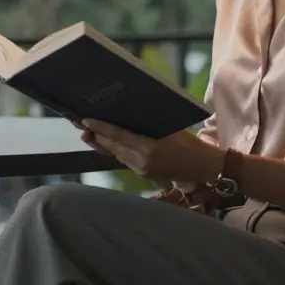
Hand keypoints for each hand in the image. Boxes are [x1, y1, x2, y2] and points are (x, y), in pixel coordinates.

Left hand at [80, 119, 223, 182]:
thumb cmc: (189, 142)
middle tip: (81, 124)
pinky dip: (114, 150)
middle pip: (113, 147)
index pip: (119, 136)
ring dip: (102, 144)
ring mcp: (142, 170)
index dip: (101, 128)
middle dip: (96, 135)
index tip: (86, 120)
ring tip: (88, 133)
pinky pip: (123, 160)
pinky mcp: (143, 175)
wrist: (203, 166)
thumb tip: (128, 110)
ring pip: (115, 155)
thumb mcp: (170, 128)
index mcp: (150, 148)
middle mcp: (143, 161)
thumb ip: (149, 123)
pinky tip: (106, 143)